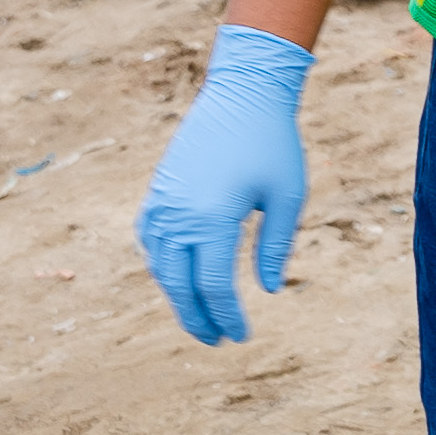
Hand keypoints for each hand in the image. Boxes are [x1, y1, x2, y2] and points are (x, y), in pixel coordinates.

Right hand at [134, 26, 314, 345]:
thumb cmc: (272, 144)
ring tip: (200, 316)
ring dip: (177, 296)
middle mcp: (177, 214)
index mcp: (211, 218)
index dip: (227, 316)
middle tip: (216, 341)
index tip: (241, 336)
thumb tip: (268, 290)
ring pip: (159, 265)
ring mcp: (161, 202)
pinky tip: (178, 278)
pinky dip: (161, 266)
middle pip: (179, 284)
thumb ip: (275, 246)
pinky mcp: (157, 191)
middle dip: (197, 318)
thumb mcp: (286, 197)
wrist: (242, 93)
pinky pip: (149, 240)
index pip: (213, 285)